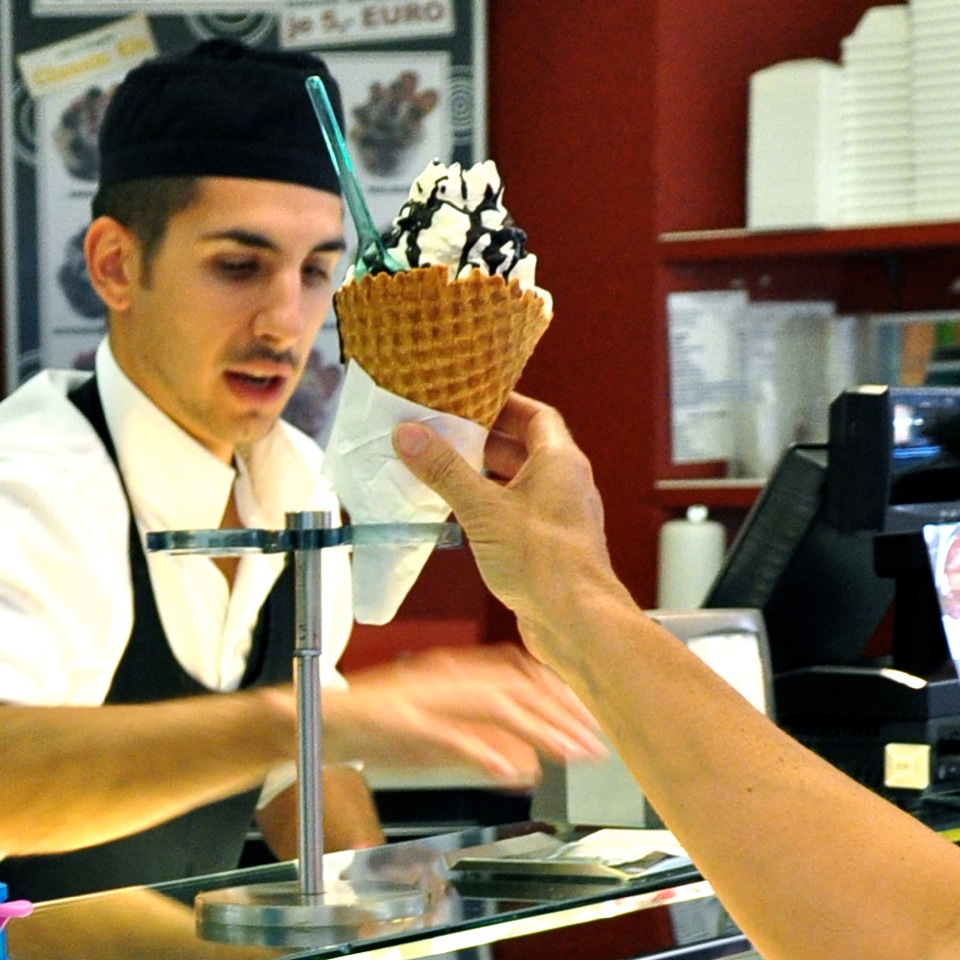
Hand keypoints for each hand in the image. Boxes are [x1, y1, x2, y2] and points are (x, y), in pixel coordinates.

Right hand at [333, 642, 605, 784]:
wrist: (312, 721)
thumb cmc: (374, 727)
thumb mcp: (437, 736)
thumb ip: (480, 745)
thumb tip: (526, 764)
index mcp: (453, 674)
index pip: (519, 674)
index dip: (558, 694)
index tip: (590, 718)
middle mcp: (444, 677)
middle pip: (515, 687)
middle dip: (560, 714)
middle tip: (595, 744)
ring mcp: (424, 695)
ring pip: (492, 704)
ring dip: (537, 726)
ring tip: (571, 750)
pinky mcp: (400, 720)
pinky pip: (448, 733)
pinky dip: (481, 750)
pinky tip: (510, 770)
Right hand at [392, 393, 624, 664]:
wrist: (576, 621)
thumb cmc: (548, 564)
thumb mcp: (484, 510)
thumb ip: (446, 472)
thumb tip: (412, 436)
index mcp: (560, 462)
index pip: (536, 414)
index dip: (504, 403)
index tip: (471, 398)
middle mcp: (565, 484)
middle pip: (523, 447)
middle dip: (484, 440)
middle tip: (447, 434)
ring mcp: (558, 515)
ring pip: (518, 482)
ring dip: (484, 475)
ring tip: (445, 470)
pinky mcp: (547, 544)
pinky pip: (516, 512)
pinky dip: (490, 506)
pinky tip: (461, 514)